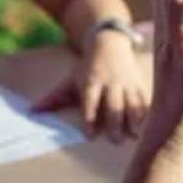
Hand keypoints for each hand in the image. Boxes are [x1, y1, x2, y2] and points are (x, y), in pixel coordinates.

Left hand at [34, 31, 148, 142]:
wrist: (109, 42)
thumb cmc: (87, 68)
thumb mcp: (70, 80)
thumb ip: (54, 98)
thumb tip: (32, 111)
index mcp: (91, 83)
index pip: (90, 102)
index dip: (89, 117)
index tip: (89, 134)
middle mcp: (109, 83)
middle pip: (112, 104)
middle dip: (114, 122)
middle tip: (115, 140)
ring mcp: (126, 83)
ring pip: (131, 102)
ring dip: (134, 118)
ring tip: (136, 134)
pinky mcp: (138, 83)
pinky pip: (144, 98)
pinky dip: (147, 111)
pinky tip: (151, 124)